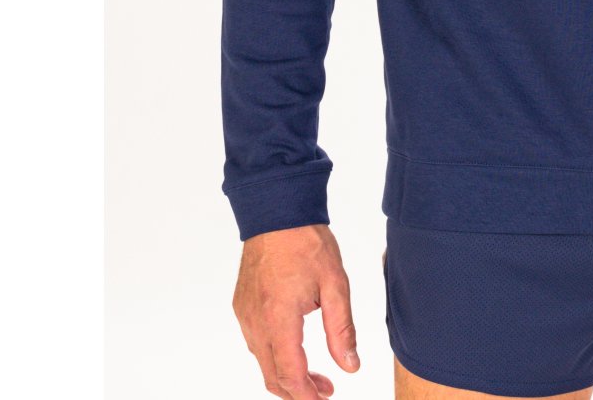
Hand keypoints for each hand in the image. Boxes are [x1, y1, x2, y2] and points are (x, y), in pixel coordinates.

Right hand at [233, 224, 362, 399]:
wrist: (276, 212)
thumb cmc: (306, 243)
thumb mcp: (336, 286)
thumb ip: (342, 330)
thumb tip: (350, 366)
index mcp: (279, 318)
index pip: (290, 373)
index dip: (307, 394)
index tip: (324, 398)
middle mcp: (256, 321)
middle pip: (272, 376)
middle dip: (298, 391)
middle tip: (325, 390)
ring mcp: (245, 314)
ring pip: (262, 361)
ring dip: (286, 374)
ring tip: (315, 372)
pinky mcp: (242, 306)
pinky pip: (256, 342)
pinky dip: (274, 355)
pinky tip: (295, 347)